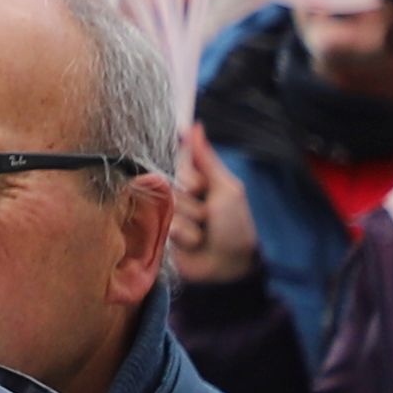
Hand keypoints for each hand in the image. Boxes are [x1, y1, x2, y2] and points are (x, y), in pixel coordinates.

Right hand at [169, 126, 257, 286]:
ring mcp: (168, 214)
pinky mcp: (158, 232)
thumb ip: (206, 159)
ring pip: (166, 206)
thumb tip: (195, 125)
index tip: (201, 188)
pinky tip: (192, 244)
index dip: (189, 177)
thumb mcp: (227, 189)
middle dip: (191, 203)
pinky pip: (162, 224)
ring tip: (202, 234)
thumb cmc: (234, 227)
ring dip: (189, 222)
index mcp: (197, 180)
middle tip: (208, 215)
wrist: (228, 267)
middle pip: (168, 184)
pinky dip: (182, 235)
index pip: (178, 164)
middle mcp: (179, 194)